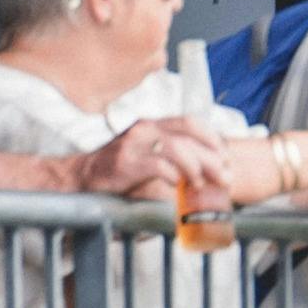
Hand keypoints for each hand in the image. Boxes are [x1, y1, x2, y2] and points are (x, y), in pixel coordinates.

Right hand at [75, 116, 212, 199]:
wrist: (82, 175)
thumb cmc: (118, 168)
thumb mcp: (146, 152)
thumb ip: (170, 154)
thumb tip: (205, 170)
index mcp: (153, 125)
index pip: (191, 122)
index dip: (212, 138)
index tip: (225, 157)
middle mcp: (145, 128)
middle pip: (189, 136)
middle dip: (212, 157)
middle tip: (224, 177)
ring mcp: (135, 144)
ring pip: (177, 148)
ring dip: (196, 167)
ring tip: (201, 183)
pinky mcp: (126, 162)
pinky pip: (158, 165)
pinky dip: (174, 176)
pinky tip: (178, 185)